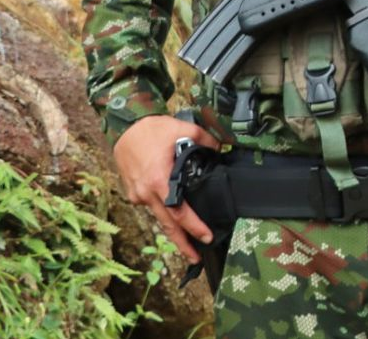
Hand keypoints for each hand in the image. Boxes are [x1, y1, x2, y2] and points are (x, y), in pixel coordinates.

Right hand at [113, 115, 220, 262]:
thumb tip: (222, 149)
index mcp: (159, 181)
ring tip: (188, 244)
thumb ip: (206, 140)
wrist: (124, 128)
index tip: (207, 238)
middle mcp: (146, 193)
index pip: (179, 211)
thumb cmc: (153, 130)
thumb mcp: (185, 128)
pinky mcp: (133, 193)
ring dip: (173, 230)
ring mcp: (137, 195)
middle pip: (167, 224)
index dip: (194, 227)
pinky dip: (164, 212)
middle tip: (197, 258)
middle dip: (182, 244)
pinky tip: (175, 217)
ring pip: (159, 217)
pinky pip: (152, 206)